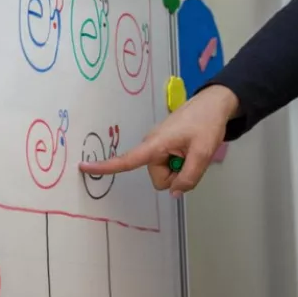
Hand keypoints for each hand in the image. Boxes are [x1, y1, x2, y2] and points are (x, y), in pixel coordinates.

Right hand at [78, 85, 237, 195]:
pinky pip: (169, 163)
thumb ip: (189, 177)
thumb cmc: (207, 124)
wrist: (215, 103)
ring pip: (165, 172)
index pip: (127, 160)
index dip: (106, 167)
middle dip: (176, 175)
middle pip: (158, 177)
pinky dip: (181, 162)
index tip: (82, 168)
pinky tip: (193, 149)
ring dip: (180, 168)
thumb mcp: (203, 153)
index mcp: (155, 144)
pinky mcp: (165, 144)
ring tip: (195, 150)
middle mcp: (152, 144)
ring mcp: (158, 144)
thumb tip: (174, 193)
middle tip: (195, 157)